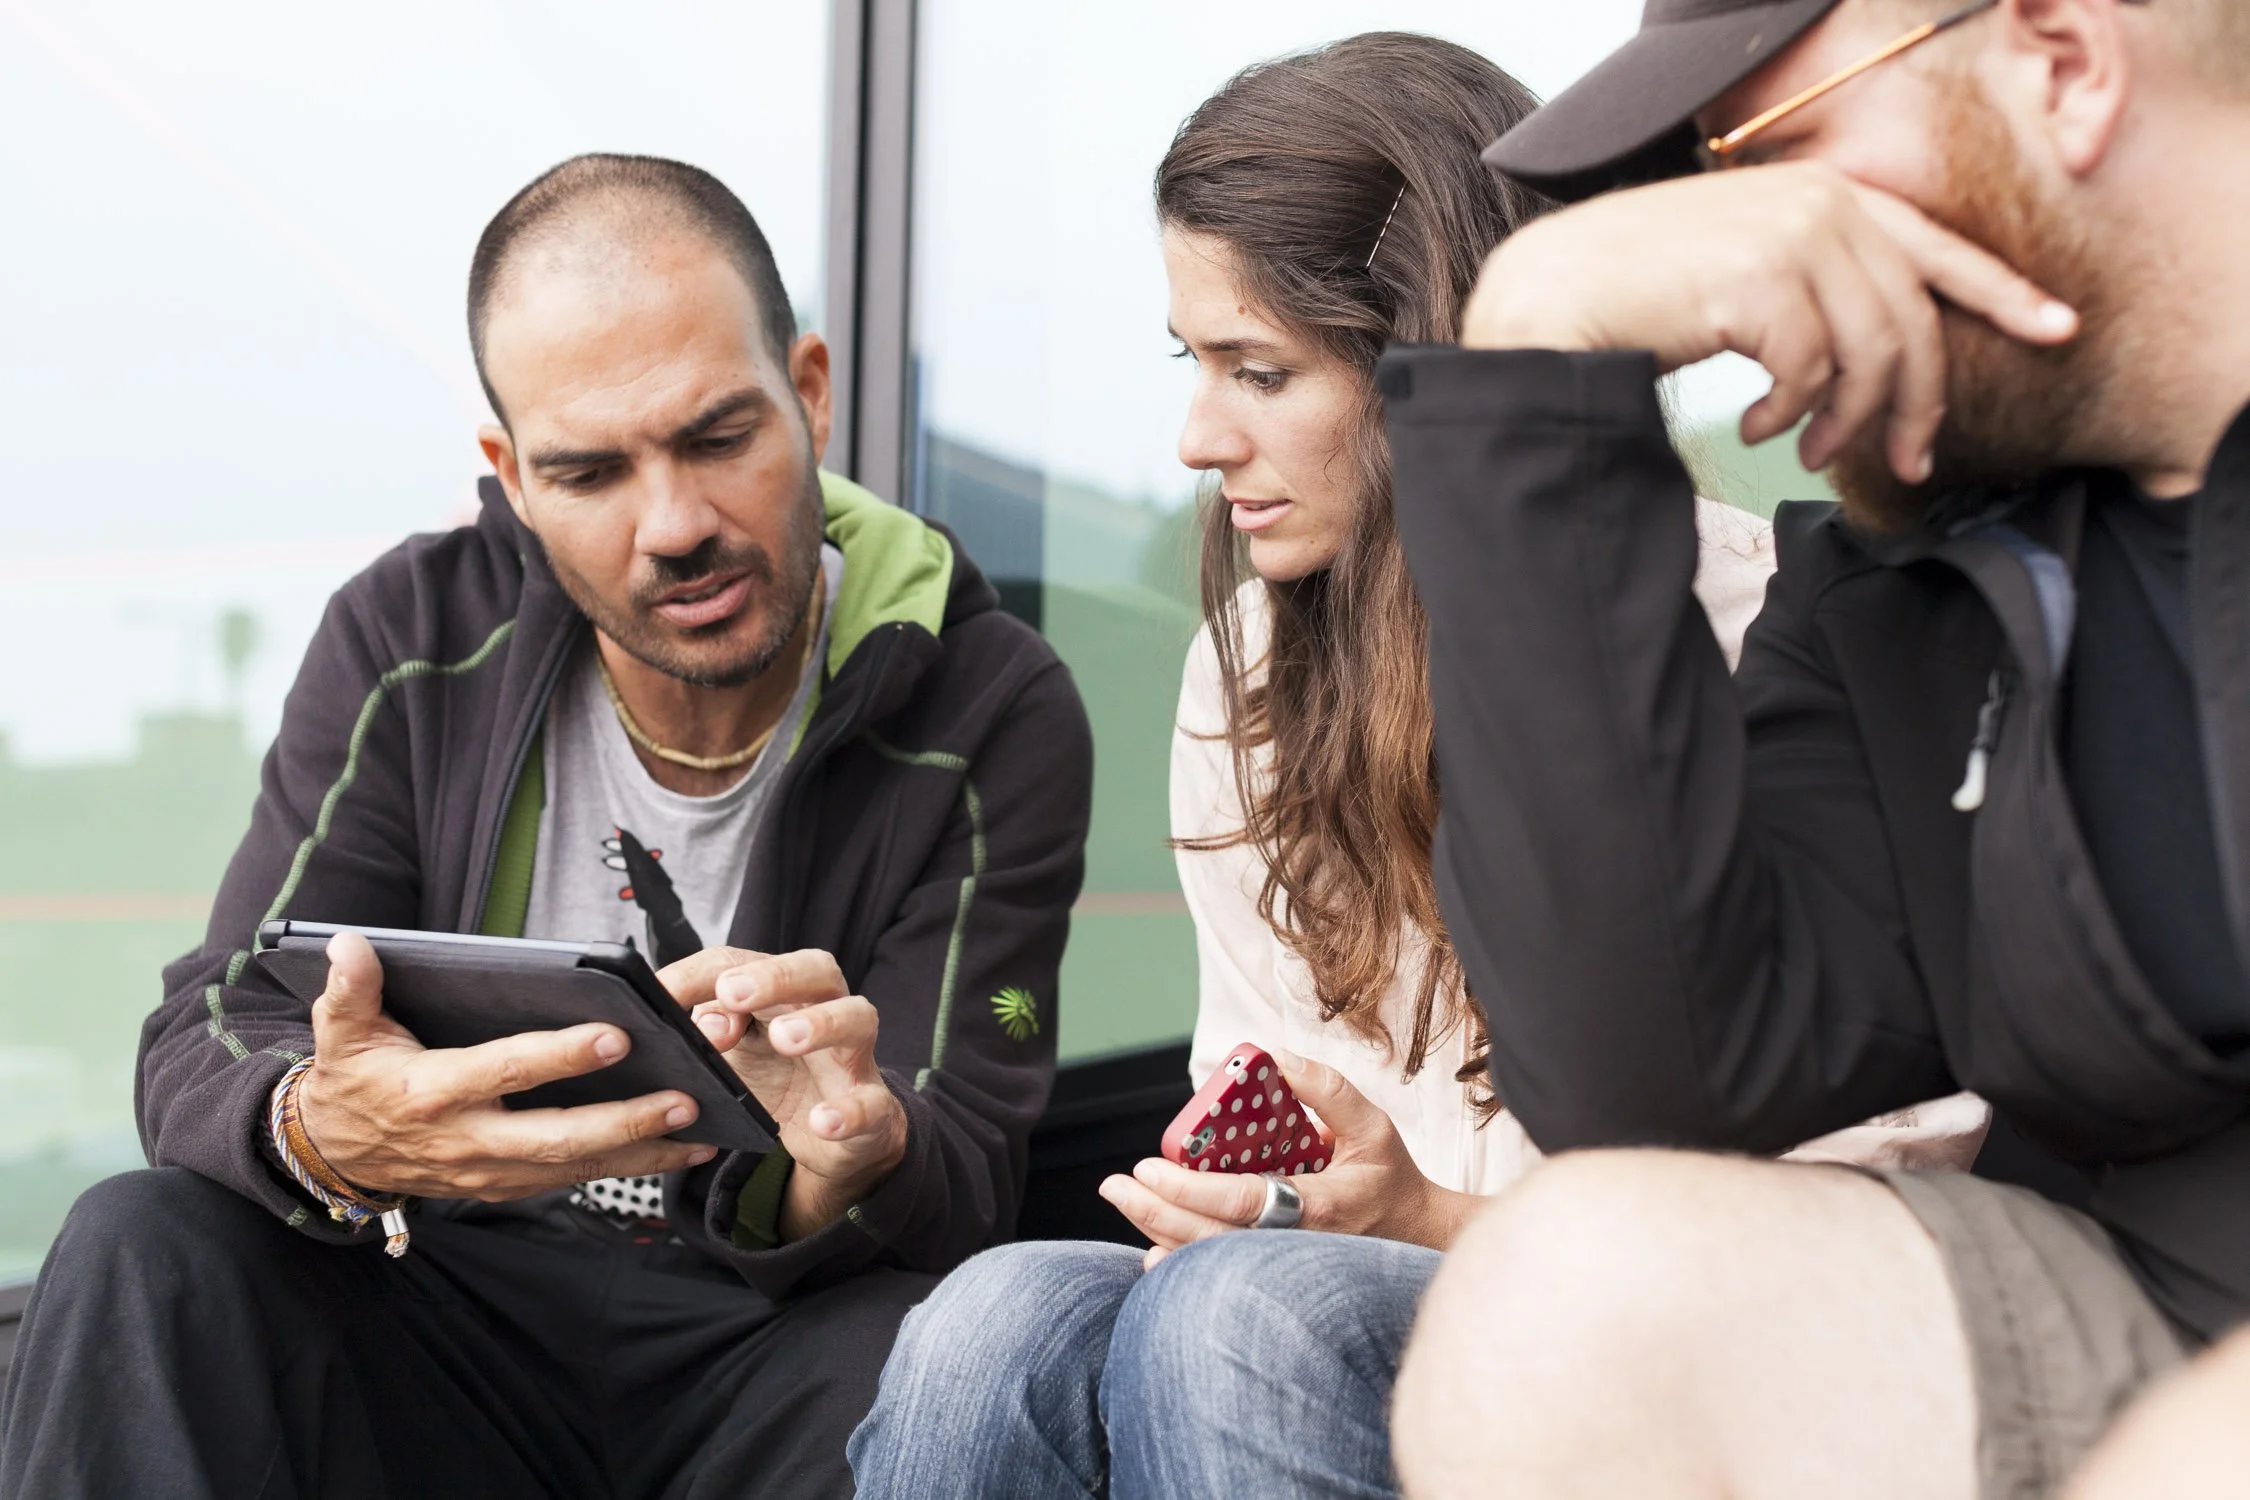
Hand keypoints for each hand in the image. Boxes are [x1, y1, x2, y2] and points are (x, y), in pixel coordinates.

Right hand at [295, 932, 715, 1199]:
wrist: (334, 1154)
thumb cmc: (351, 1079)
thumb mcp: (339, 1033)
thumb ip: (352, 989)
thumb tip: (350, 943)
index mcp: (432, 1093)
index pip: (505, 1070)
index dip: (559, 1056)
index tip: (615, 1035)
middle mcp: (467, 1139)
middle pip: (555, 1137)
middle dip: (625, 1122)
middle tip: (684, 1097)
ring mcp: (490, 1171)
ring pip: (575, 1167)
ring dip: (642, 1153)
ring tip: (703, 1130)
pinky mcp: (507, 1186)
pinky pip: (574, 1179)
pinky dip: (629, 1168)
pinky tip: (679, 1151)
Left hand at [662, 948, 908, 1239]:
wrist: (837, 1134)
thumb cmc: (780, 1077)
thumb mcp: (733, 1053)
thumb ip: (710, 1031)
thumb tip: (691, 1020)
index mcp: (783, 991)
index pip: (741, 963)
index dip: (699, 974)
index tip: (660, 992)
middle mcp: (825, 1009)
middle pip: (815, 970)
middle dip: (774, 977)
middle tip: (731, 992)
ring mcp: (853, 1055)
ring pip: (856, 1018)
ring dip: (821, 1024)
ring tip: (784, 1039)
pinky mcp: (871, 1105)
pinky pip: (869, 1103)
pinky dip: (848, 1111)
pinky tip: (824, 1120)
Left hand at [1097, 1049, 1479, 1268]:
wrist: (1417, 1238)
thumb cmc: (1389, 1178)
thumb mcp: (1371, 1123)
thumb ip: (1324, 1088)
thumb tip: (1272, 1057)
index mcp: (1317, 1207)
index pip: (1239, 1201)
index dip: (1188, 1187)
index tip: (1147, 1168)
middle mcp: (1295, 1248)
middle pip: (1210, 1239)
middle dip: (1155, 1214)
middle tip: (1115, 1187)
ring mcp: (1284, 1270)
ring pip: (1211, 1263)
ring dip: (1161, 1236)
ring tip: (1127, 1205)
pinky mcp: (1276, 1279)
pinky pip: (1222, 1276)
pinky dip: (1184, 1264)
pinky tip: (1155, 1250)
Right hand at [1459, 162, 2079, 481]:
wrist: (1553, 294)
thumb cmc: (1640, 294)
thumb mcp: (1745, 271)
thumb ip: (1813, 284)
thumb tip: (1875, 358)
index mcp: (1825, 195)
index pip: (1936, 246)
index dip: (2002, 291)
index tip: (2056, 328)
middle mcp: (1821, 204)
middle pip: (1912, 320)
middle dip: (1917, 402)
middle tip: (1908, 463)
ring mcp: (1792, 236)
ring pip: (1868, 353)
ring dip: (1846, 421)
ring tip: (1808, 451)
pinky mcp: (1761, 279)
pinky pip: (1810, 371)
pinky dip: (1790, 416)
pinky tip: (1758, 428)